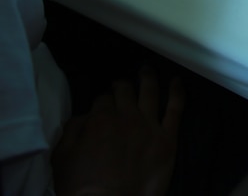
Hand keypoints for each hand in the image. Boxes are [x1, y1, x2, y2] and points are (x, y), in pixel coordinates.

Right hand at [52, 66, 183, 195]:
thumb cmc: (81, 185)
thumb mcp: (62, 156)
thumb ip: (72, 130)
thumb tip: (85, 116)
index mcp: (100, 119)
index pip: (102, 99)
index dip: (102, 100)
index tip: (102, 103)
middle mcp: (126, 116)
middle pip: (126, 91)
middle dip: (122, 85)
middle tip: (121, 85)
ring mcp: (150, 125)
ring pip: (150, 92)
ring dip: (148, 78)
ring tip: (147, 70)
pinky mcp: (168, 138)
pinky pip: (176, 108)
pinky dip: (178, 92)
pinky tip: (178, 82)